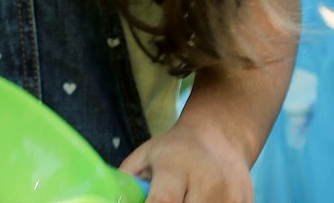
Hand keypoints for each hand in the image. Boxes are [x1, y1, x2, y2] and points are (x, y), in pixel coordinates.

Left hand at [121, 119, 252, 202]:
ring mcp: (231, 196)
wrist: (219, 138)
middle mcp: (207, 180)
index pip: (163, 202)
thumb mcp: (144, 158)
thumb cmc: (173, 152)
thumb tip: (102, 199)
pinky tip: (198, 202)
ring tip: (184, 200)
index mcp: (175, 166)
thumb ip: (127, 185)